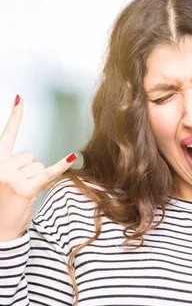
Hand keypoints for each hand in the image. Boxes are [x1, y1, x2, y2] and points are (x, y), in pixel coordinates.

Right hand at [0, 95, 76, 241]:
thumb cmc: (2, 207)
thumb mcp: (3, 182)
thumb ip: (15, 168)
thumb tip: (37, 160)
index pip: (6, 136)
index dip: (14, 117)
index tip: (20, 98)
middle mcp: (0, 167)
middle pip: (30, 155)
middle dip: (30, 170)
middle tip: (18, 188)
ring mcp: (11, 177)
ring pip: (39, 165)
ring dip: (36, 179)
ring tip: (22, 194)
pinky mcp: (24, 188)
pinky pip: (47, 173)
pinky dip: (60, 167)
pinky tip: (71, 157)